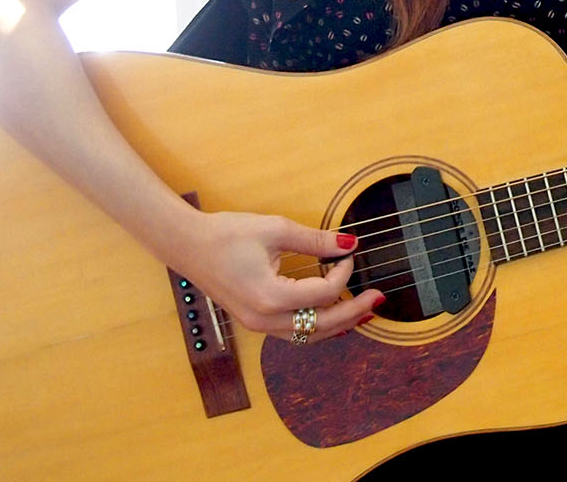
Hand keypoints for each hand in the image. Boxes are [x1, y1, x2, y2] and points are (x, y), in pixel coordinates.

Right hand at [173, 212, 383, 342]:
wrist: (187, 245)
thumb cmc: (227, 234)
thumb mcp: (276, 230)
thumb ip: (316, 240)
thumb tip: (349, 242)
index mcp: (270, 297)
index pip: (323, 293)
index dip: (343, 272)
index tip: (347, 253)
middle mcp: (264, 319)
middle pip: (321, 325)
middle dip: (353, 312)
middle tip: (378, 298)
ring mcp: (258, 324)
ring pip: (308, 335)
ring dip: (339, 324)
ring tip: (364, 312)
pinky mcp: (255, 320)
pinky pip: (293, 332)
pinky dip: (318, 326)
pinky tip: (334, 317)